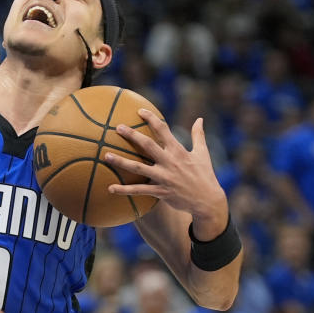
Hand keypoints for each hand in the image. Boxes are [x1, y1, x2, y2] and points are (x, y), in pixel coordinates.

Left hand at [105, 109, 227, 231]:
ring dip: (121, 162)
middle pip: (147, 145)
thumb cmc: (205, 175)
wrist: (208, 201)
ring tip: (106, 155)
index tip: (139, 111)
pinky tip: (110, 188)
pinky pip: (139, 190)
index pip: (163, 130)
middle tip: (118, 127)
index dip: (151, 119)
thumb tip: (200, 119)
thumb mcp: (203, 154)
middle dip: (132, 135)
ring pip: (138, 168)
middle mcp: (170, 162)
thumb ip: (199, 135)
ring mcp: (164, 177)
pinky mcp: (160, 192)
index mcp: (178, 151)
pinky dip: (124, 190)